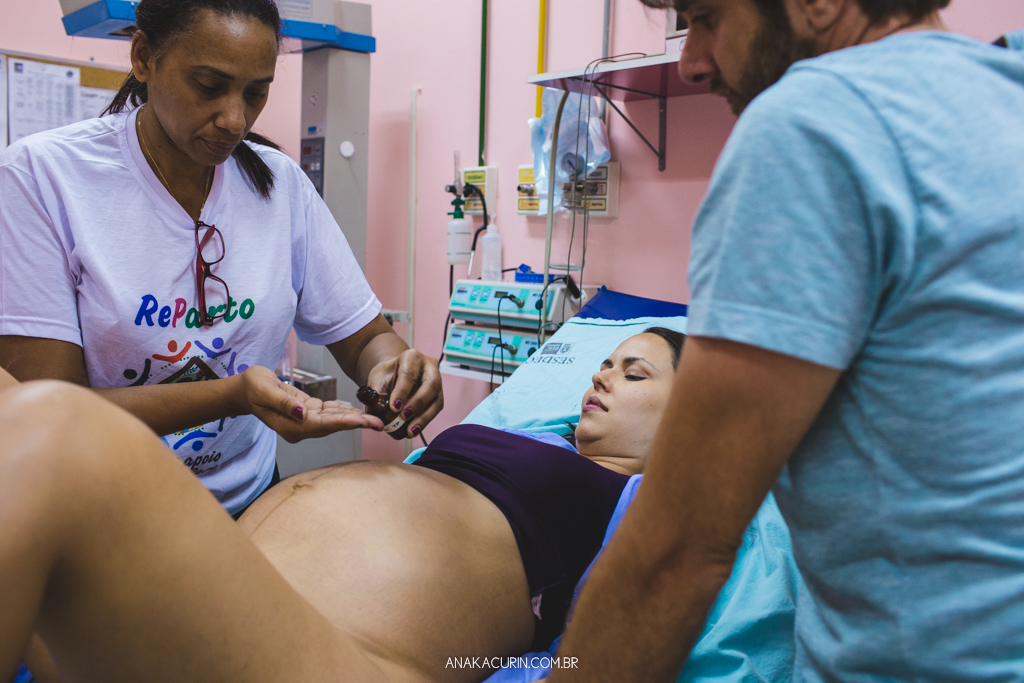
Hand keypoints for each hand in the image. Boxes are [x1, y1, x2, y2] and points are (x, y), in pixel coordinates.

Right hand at [237, 366, 383, 442]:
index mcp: (291, 426)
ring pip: (334, 420)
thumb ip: (284, 402)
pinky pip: (329, 412)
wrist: (244, 390)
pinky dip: (344, 411)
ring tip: (376, 418)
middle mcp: (300, 427)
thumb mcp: (264, 390)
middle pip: (333, 426)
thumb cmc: (252, 387)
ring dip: (354, 419)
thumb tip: (303, 413)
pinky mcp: (307, 412)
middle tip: (380, 422)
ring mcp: (304, 421)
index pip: (322, 425)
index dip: (344, 423)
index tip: (363, 422)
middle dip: (357, 424)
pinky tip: (358, 410)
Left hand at [365, 349, 443, 437]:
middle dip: (417, 403)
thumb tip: (372, 414)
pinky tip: (413, 431)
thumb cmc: (388, 375)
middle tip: (403, 417)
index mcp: (412, 357)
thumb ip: (375, 394)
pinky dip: (424, 421)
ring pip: (436, 399)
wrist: (394, 374)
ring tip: (409, 431)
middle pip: (430, 384)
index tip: (393, 407)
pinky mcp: (438, 395)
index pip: (409, 373)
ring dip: (423, 417)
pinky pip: (436, 409)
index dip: (402, 391)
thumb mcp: (377, 378)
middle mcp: (429, 367)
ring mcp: (437, 381)